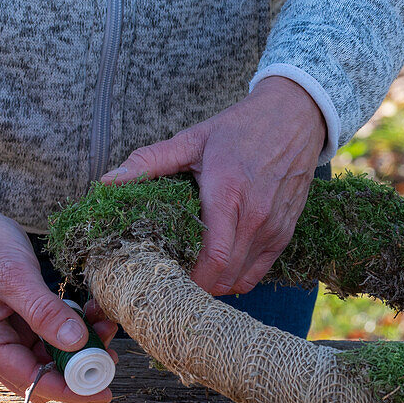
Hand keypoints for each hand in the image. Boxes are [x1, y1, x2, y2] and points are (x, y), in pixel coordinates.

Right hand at [0, 170, 117, 402]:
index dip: (68, 389)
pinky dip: (69, 331)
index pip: (28, 379)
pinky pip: (45, 339)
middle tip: (111, 355)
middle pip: (38, 375)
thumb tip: (77, 344)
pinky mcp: (12, 325)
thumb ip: (44, 311)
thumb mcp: (15, 275)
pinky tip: (90, 316)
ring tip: (105, 327)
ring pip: (45, 358)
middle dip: (76, 368)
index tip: (104, 392)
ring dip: (77, 349)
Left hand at [101, 76, 325, 294]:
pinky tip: (219, 266)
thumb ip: (149, 161)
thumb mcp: (192, 139)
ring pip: (240, 279)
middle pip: (224, 276)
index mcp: (227, 194)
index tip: (165, 278)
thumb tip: (108, 181)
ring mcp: (273, 228)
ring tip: (192, 273)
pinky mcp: (285, 233)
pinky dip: (236, 277)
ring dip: (215, 283)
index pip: (212, 258)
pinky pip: (258, 272)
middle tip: (171, 278)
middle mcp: (255, 217)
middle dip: (195, 286)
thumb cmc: (241, 128)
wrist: (295, 116)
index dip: (188, 280)